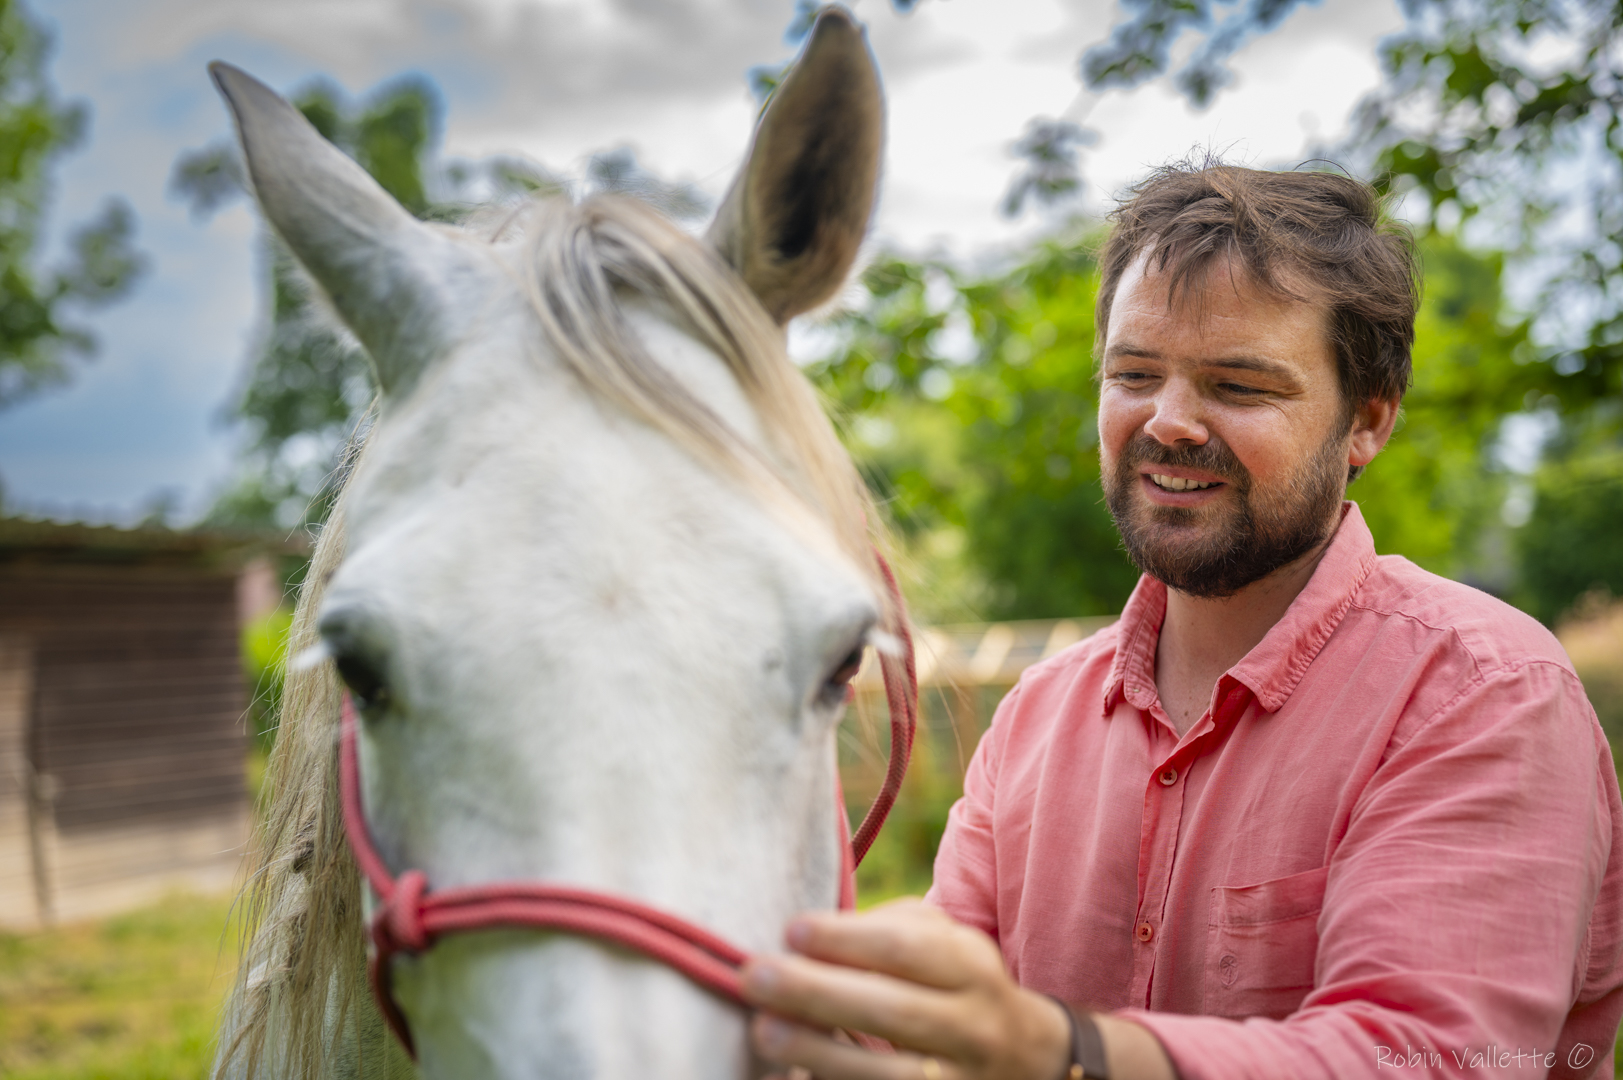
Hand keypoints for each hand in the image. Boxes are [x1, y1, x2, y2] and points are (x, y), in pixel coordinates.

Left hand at [740, 898, 1071, 1079]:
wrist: (1027, 1061)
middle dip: (817, 993)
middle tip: (754, 975)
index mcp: (972, 969)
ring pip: (890, 1077)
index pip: (908, 949)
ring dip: (819, 1054)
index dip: (847, 939)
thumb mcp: (946, 945)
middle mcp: (973, 1028)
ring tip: (763, 1030)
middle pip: (893, 1011)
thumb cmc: (956, 985)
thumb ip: (887, 931)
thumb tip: (805, 936)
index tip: (790, 929)